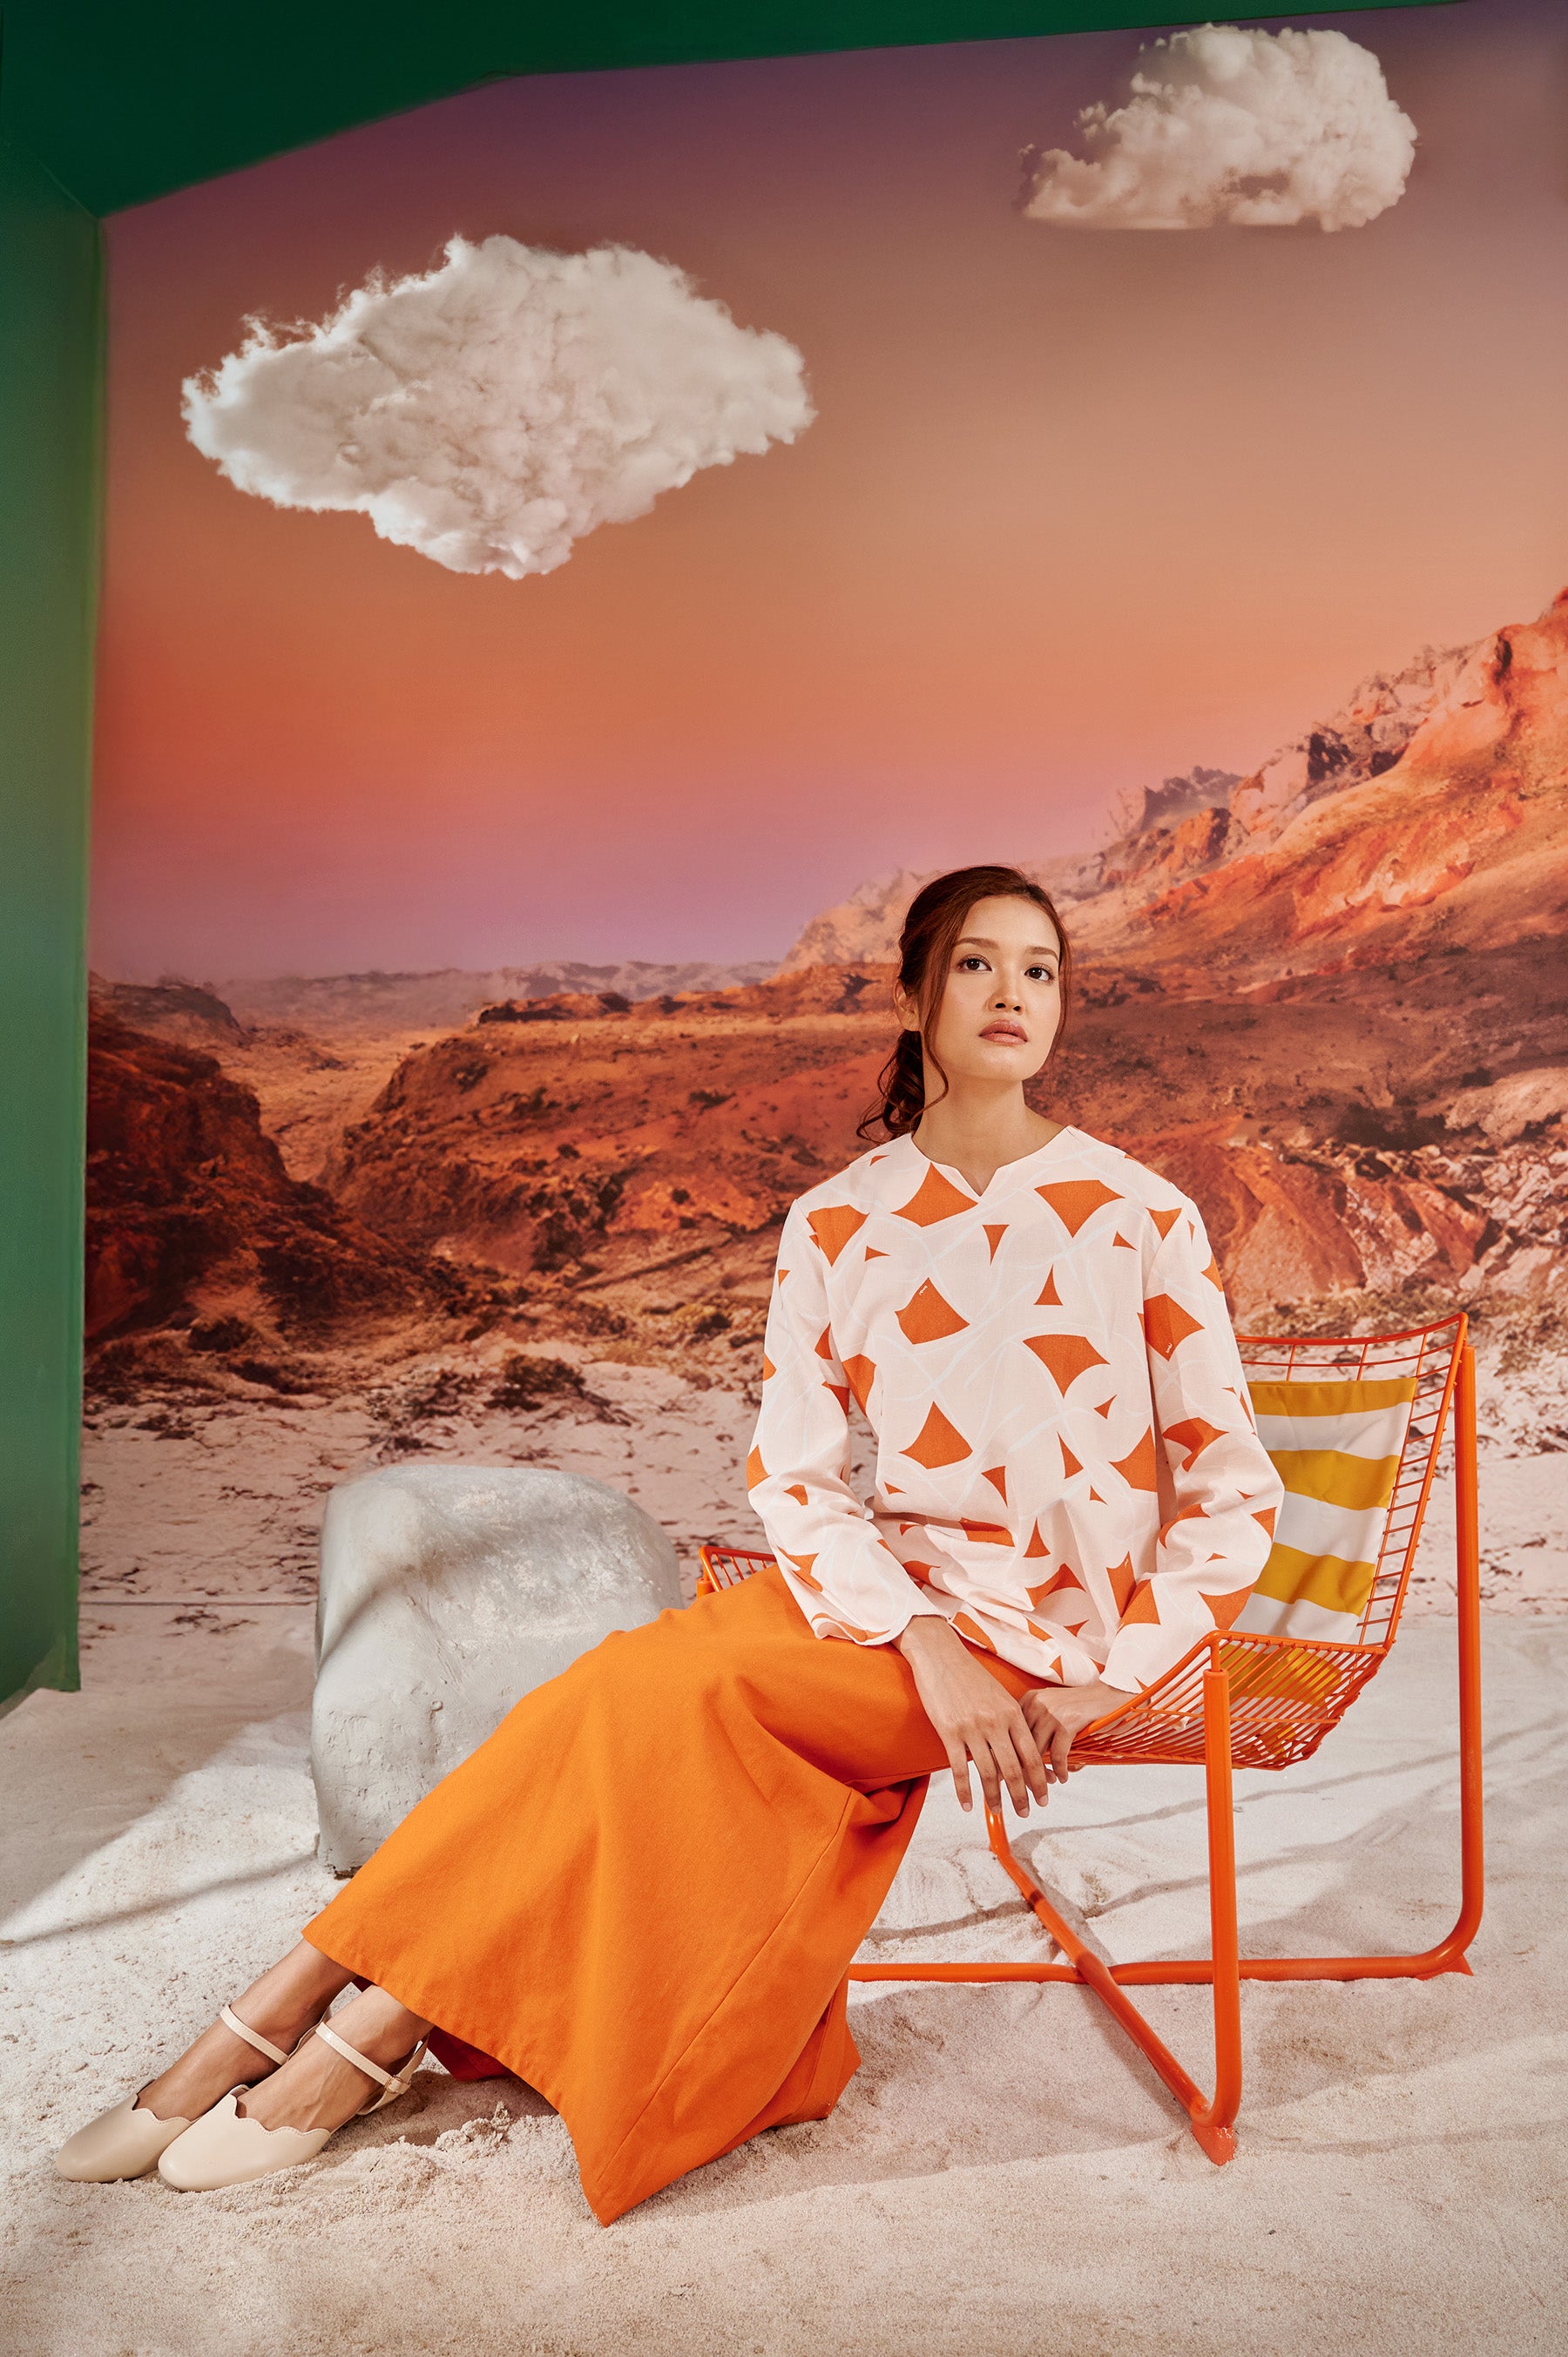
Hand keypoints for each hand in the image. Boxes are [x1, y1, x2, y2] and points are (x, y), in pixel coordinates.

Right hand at [895, 1616, 1054, 1816]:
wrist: (941, 1655)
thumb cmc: (971, 1676)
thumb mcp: (999, 1696)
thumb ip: (1010, 1722)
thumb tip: (1020, 1752)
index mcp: (1012, 1713)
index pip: (1032, 1755)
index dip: (1040, 1780)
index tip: (1045, 1797)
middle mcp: (996, 1722)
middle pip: (1014, 1769)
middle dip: (1022, 1795)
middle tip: (1026, 1812)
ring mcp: (972, 1728)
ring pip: (988, 1773)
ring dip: (994, 1798)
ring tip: (998, 1812)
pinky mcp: (949, 1732)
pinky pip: (959, 1769)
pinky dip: (964, 1791)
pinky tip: (968, 1805)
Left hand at [1020, 1679, 1127, 1783]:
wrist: (1110, 1696)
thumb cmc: (1080, 1708)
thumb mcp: (1051, 1713)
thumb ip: (1036, 1732)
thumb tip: (1020, 1766)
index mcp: (1028, 1700)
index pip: (1009, 1734)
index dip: (1010, 1758)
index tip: (1012, 1776)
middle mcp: (1036, 1703)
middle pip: (1020, 1745)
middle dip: (1025, 1771)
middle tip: (1033, 1786)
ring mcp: (1052, 1711)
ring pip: (1037, 1753)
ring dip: (1042, 1774)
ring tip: (1050, 1783)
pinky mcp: (1068, 1721)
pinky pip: (1058, 1755)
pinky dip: (1060, 1770)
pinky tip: (1063, 1776)